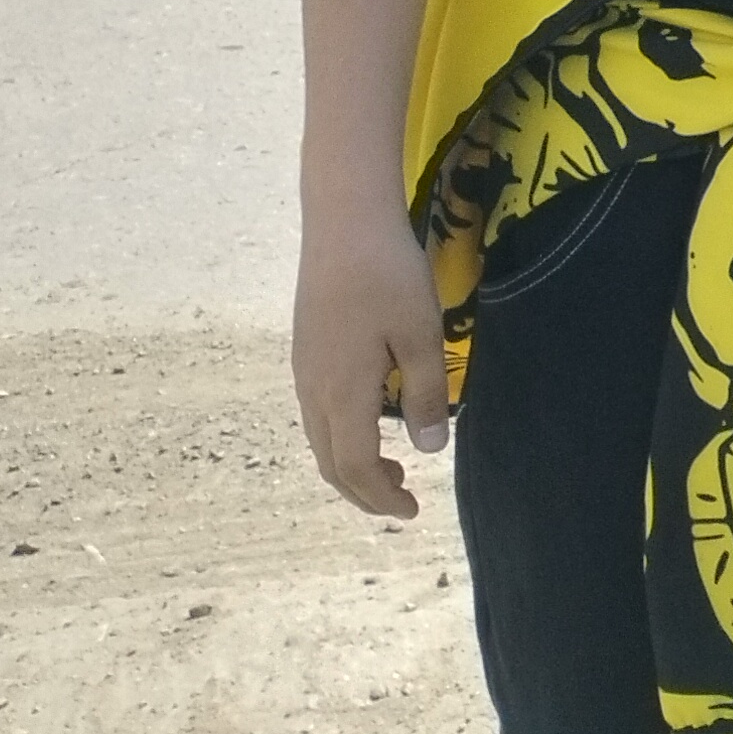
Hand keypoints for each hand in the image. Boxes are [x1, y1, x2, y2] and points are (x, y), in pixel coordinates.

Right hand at [292, 215, 448, 520]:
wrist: (343, 221)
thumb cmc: (389, 275)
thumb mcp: (421, 333)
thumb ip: (425, 393)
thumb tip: (428, 449)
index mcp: (342, 392)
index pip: (355, 466)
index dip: (381, 496)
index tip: (412, 512)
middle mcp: (313, 389)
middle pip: (331, 461)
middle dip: (363, 490)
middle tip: (402, 501)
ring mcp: (303, 369)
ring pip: (320, 438)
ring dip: (351, 463)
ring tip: (392, 468)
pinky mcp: (305, 350)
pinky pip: (317, 412)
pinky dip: (342, 435)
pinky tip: (370, 420)